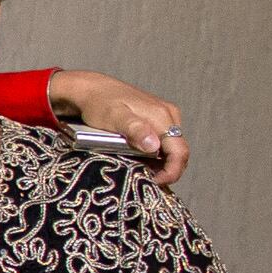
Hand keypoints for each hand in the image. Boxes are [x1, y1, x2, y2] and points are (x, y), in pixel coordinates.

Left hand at [44, 70, 188, 185]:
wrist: (91, 89)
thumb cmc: (99, 103)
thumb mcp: (113, 117)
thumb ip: (134, 130)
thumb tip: (154, 145)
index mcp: (163, 116)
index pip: (180, 151)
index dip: (172, 171)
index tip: (155, 183)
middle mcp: (168, 116)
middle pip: (178, 151)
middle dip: (167, 170)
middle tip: (146, 181)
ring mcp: (164, 117)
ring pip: (171, 147)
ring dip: (160, 163)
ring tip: (141, 172)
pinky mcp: (156, 120)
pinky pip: (162, 142)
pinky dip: (155, 155)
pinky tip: (140, 161)